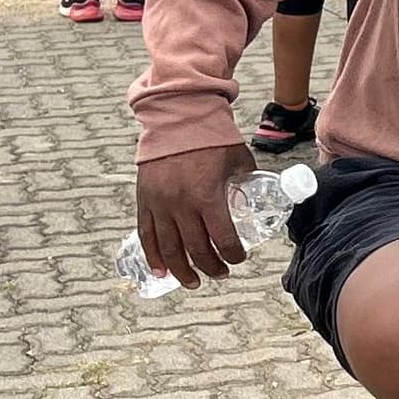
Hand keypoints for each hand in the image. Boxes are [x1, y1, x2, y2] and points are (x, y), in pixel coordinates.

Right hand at [133, 147, 255, 289]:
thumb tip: (254, 201)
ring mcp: (160, 204)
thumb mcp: (238, 160)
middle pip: (197, 249)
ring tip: (193, 281)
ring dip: (182, 270)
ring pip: (170, 248)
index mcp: (208, 196)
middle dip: (211, 267)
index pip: (223, 239)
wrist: (178, 117)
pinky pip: (146, 234)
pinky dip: (153, 255)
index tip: (238, 259)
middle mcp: (181, 204)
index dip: (233, 255)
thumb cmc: (212, 137)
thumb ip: (246, 183)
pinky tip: (161, 271)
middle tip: (220, 272)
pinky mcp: (144, 200)